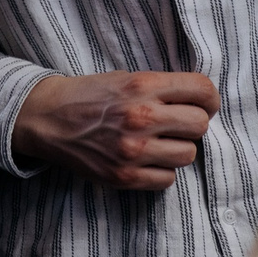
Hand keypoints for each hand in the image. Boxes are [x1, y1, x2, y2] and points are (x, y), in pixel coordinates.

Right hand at [11, 71, 221, 190]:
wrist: (48, 119)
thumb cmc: (90, 95)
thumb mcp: (126, 78)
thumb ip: (162, 88)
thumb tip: (202, 103)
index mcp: (143, 86)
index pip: (202, 90)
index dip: (209, 98)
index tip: (205, 104)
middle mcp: (141, 117)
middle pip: (199, 124)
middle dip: (193, 124)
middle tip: (178, 124)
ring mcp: (133, 150)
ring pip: (188, 154)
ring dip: (178, 149)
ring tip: (159, 142)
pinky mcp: (124, 176)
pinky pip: (167, 178)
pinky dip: (161, 170)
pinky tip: (146, 159)